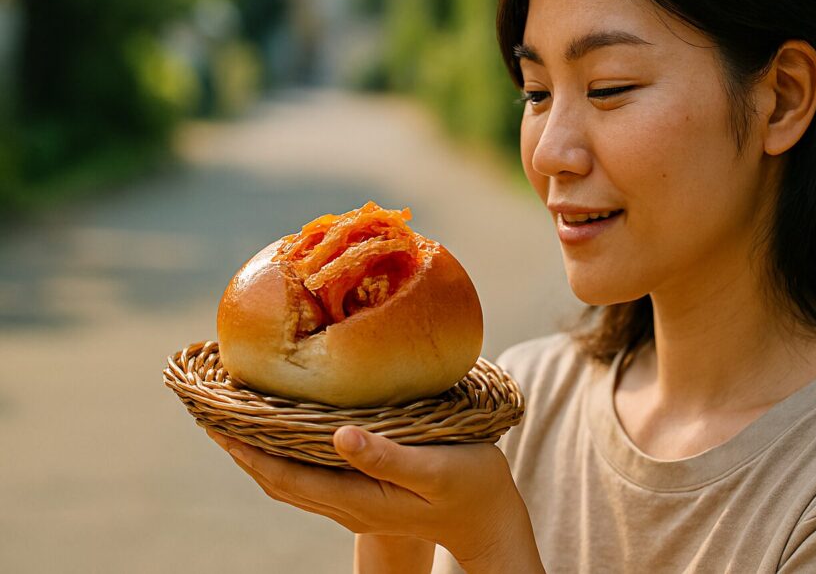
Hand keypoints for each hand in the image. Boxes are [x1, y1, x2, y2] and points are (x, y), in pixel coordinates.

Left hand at [207, 427, 543, 572]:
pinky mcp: (364, 490)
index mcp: (355, 496)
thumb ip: (387, 456)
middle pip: (276, 478)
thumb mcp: (434, 470)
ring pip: (289, 478)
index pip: (283, 475)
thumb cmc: (469, 489)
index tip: (216, 419)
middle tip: (213, 410)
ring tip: (237, 417)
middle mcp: (345, 502)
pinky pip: (309, 473)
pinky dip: (285, 451)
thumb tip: (339, 435)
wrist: (487, 520)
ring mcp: (353, 499)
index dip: (246, 449)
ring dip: (259, 450)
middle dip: (241, 447)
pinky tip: (288, 429)